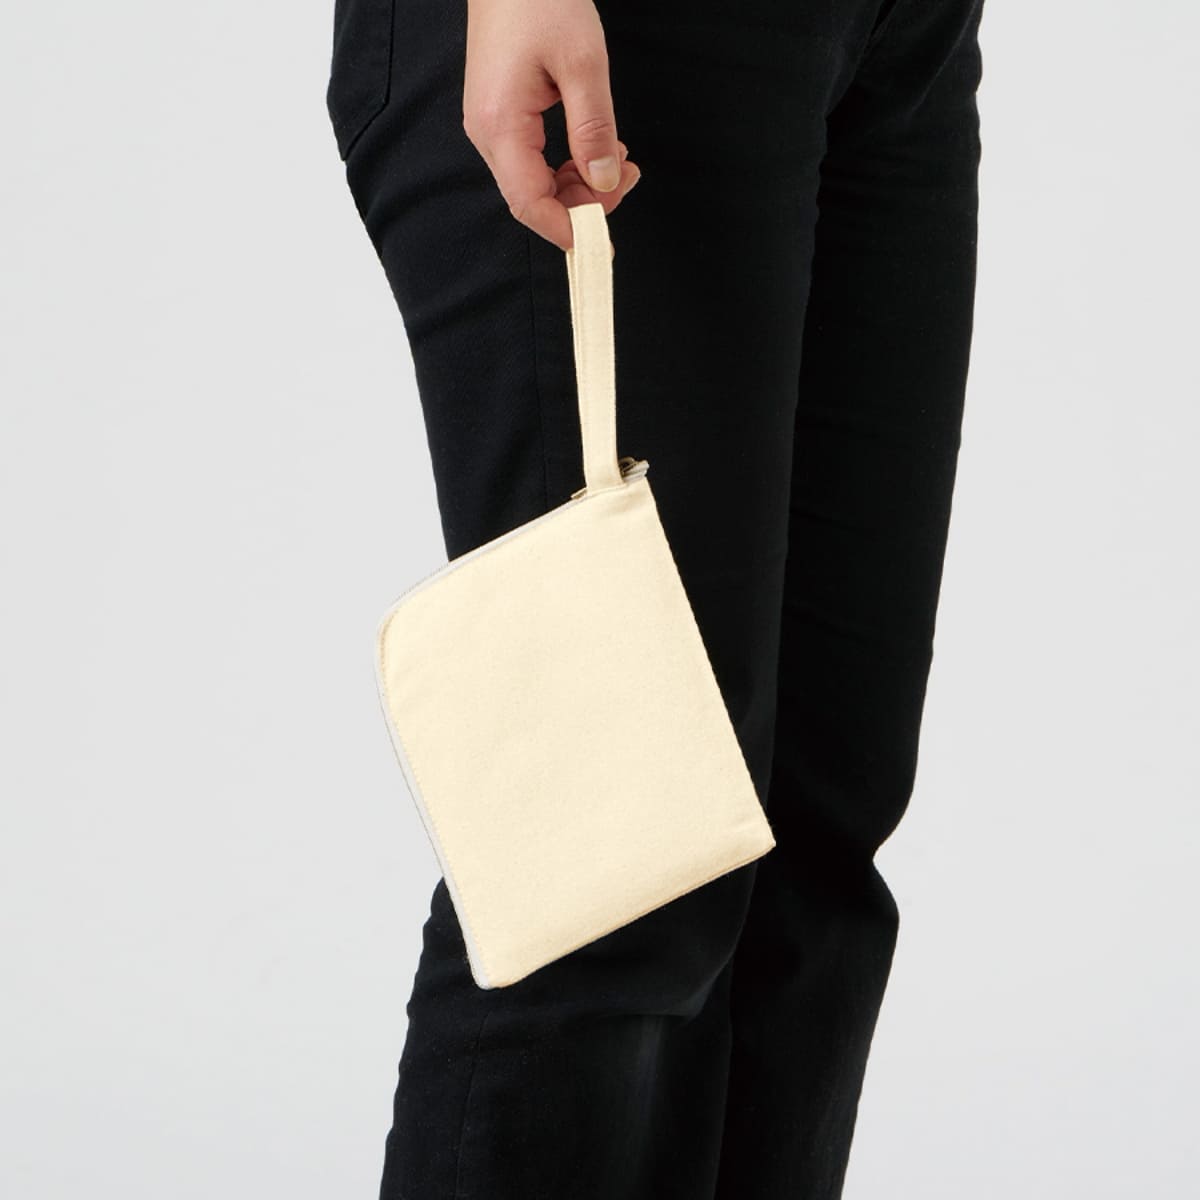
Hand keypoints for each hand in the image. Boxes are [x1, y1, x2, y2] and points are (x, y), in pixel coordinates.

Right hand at [463, 0, 641, 250]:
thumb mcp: (582, 61)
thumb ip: (594, 128)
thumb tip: (605, 182)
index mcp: (500, 124)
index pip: (530, 203)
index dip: (567, 229)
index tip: (602, 242)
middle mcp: (487, 133)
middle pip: (533, 199)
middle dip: (582, 204)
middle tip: (628, 180)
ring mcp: (491, 126)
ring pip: (535, 183)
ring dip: (579, 185)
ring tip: (620, 160)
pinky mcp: (501, 116)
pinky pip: (533, 161)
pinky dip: (568, 166)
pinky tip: (596, 149)